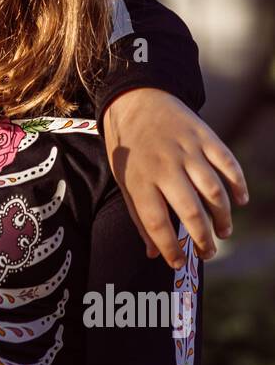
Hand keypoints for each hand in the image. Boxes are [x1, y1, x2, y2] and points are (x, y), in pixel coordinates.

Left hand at [102, 89, 248, 268]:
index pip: (157, 223)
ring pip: (213, 191)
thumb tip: (154, 254)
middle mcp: (164, 166)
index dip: (170, 248)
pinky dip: (237, 184)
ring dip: (223, 216)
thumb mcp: (124, 181)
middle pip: (191, 211)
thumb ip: (139, 217)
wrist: (136, 100)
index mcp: (140, 180)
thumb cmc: (129, 149)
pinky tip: (240, 201)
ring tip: (224, 232)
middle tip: (209, 253)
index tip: (177, 263)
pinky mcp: (204, 136)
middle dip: (203, 239)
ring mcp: (186, 150)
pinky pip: (227, 163)